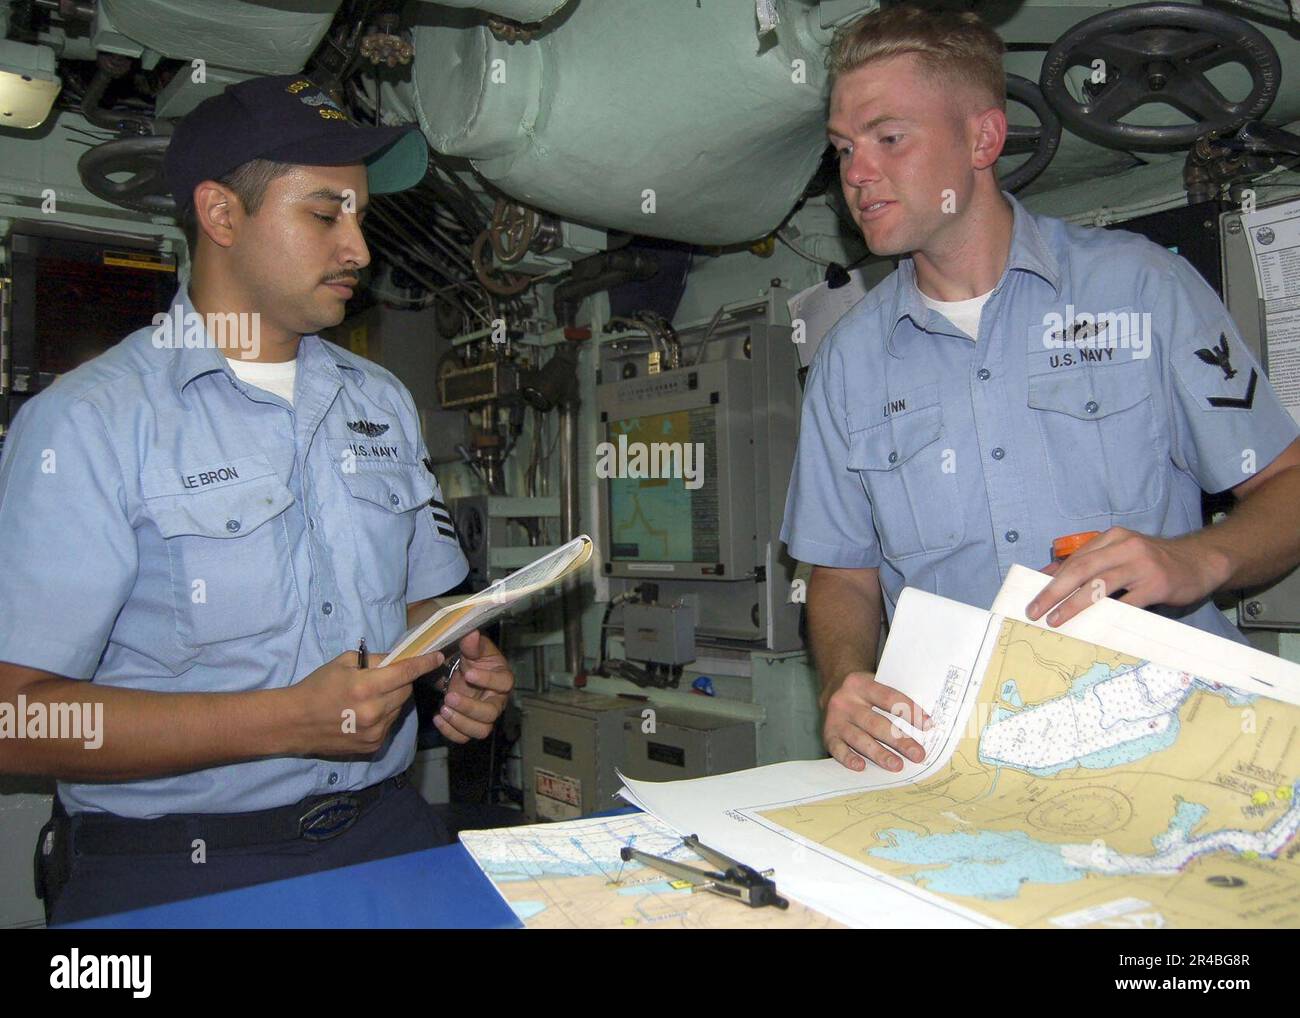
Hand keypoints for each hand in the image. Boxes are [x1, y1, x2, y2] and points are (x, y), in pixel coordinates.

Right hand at [288, 648, 444, 756]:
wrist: (294, 722)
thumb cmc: (317, 687)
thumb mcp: (343, 662)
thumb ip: (374, 660)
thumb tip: (399, 659)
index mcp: (366, 687)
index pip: (406, 672)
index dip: (424, 663)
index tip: (438, 656)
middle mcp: (375, 711)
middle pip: (406, 691)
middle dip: (401, 682)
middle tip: (385, 679)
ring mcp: (375, 732)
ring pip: (399, 708)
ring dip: (392, 700)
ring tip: (369, 698)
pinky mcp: (373, 746)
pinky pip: (390, 724)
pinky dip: (384, 716)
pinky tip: (364, 714)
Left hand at [434, 629, 513, 743]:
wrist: (458, 668)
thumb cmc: (470, 656)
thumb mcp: (472, 646)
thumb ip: (473, 644)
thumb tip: (471, 634)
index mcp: (502, 678)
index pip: (504, 683)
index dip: (488, 680)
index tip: (468, 674)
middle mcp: (497, 700)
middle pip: (491, 713)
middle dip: (469, 708)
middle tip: (450, 697)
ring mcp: (484, 716)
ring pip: (481, 730)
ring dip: (460, 722)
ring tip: (443, 709)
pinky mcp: (469, 725)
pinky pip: (464, 737)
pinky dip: (450, 731)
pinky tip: (437, 718)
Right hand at [822, 671, 930, 772]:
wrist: (833, 687)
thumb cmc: (865, 692)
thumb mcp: (876, 684)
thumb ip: (894, 699)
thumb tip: (925, 723)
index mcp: (861, 684)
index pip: (889, 697)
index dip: (909, 711)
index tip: (928, 725)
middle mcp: (845, 701)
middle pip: (875, 723)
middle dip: (898, 740)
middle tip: (917, 754)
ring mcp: (835, 719)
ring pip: (859, 738)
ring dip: (879, 753)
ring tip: (897, 765)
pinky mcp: (828, 735)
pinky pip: (838, 749)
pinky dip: (849, 758)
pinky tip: (862, 767)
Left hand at [1026, 527, 1229, 627]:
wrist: (1200, 562)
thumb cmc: (1154, 562)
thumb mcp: (1121, 555)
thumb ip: (1091, 562)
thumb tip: (1049, 575)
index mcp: (1113, 538)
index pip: (1075, 559)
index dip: (1051, 578)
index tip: (1032, 595)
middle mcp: (1126, 547)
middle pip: (1081, 569)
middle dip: (1054, 591)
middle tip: (1035, 610)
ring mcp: (1142, 565)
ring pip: (1100, 585)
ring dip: (1074, 604)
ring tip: (1057, 620)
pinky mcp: (1158, 584)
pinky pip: (1128, 603)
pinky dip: (1107, 615)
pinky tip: (1093, 627)